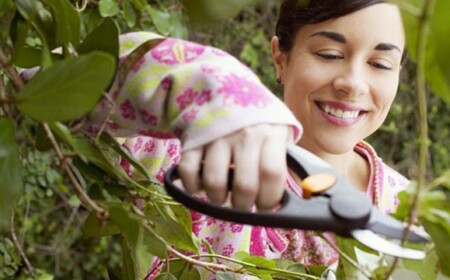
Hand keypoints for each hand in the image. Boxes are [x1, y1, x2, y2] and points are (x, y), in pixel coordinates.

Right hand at [177, 124, 292, 209]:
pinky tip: (201, 185)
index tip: (265, 206)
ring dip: (218, 199)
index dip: (270, 199)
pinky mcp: (194, 138)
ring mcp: (217, 136)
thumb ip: (285, 156)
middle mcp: (244, 135)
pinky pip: (188, 171)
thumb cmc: (258, 118)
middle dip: (244, 206)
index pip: (272, 174)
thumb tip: (292, 192)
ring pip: (214, 183)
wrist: (226, 87)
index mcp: (270, 134)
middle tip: (243, 205)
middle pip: (245, 186)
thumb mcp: (280, 128)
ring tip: (222, 197)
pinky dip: (192, 186)